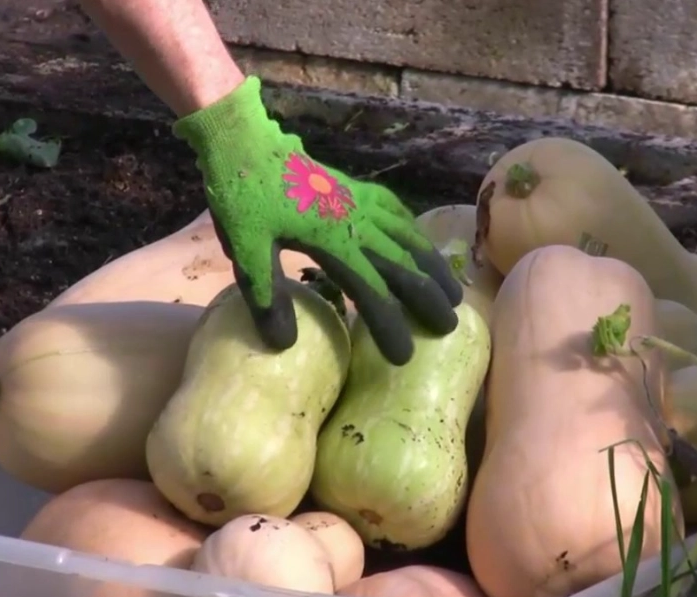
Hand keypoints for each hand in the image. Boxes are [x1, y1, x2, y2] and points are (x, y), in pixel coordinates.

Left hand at [172, 76, 462, 364]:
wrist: (243, 143)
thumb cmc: (242, 197)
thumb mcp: (246, 251)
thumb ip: (267, 295)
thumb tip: (284, 344)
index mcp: (332, 241)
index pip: (372, 291)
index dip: (390, 324)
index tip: (404, 354)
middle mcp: (356, 222)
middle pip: (403, 264)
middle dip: (428, 297)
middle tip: (449, 325)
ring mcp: (359, 202)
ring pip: (408, 237)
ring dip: (433, 265)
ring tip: (453, 290)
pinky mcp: (354, 188)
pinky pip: (395, 210)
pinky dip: (413, 230)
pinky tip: (419, 241)